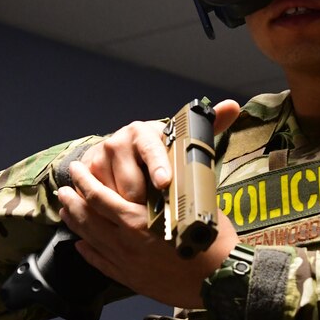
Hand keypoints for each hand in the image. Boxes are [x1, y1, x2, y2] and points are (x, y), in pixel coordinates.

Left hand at [58, 161, 238, 307]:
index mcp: (138, 220)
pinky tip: (80, 247)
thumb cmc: (211, 241)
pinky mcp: (132, 279)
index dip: (84, 183)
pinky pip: (101, 264)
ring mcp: (126, 263)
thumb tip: (159, 178)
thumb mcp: (191, 205)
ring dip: (75, 224)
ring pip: (91, 241)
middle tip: (63, 190)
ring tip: (66, 212)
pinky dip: (88, 253)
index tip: (76, 172)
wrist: (221, 280)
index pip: (99, 197)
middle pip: (88, 219)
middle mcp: (125, 241)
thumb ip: (166, 194)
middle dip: (72, 202)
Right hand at [79, 100, 241, 201]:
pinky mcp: (87, 175)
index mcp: (144, 132)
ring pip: (117, 197)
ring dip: (131, 209)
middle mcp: (119, 141)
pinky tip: (125, 210)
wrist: (119, 153)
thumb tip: (232, 106)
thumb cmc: (157, 151)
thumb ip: (207, 125)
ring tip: (144, 211)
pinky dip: (114, 210)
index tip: (165, 182)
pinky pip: (100, 202)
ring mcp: (99, 158)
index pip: (152, 149)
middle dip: (147, 202)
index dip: (158, 167)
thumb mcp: (179, 139)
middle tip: (160, 212)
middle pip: (133, 184)